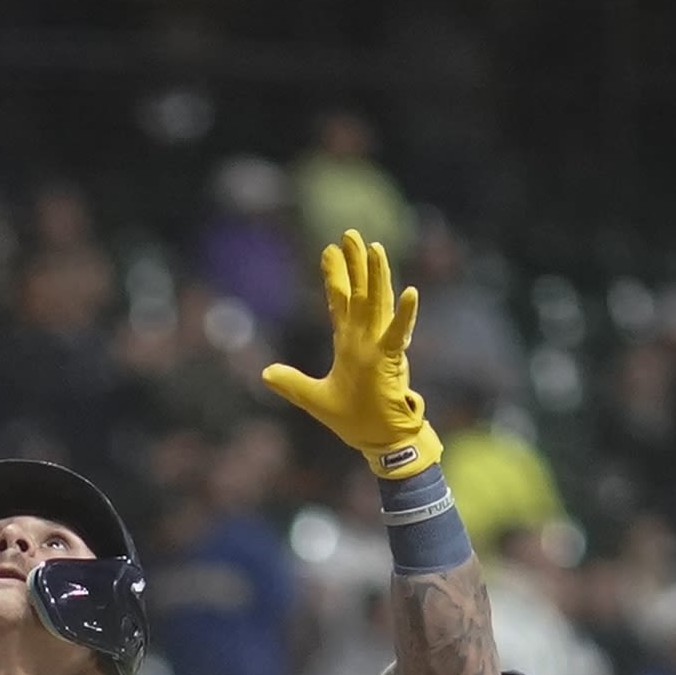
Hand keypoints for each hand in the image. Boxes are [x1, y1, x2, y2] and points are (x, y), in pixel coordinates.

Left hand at [260, 229, 440, 478]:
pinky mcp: (390, 361)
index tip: (329, 250)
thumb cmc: (355, 419)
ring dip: (378, 276)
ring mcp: (378, 347)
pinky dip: (405, 314)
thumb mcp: (313, 398)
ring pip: (378, 304)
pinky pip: (398, 334)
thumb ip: (291, 383)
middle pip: (360, 293)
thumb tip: (265, 373)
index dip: (335, 276)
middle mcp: (364, 339)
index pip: (340, 302)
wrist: (377, 441)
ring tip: (376, 248)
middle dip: (355, 264)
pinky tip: (410, 291)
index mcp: (349, 344)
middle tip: (350, 233)